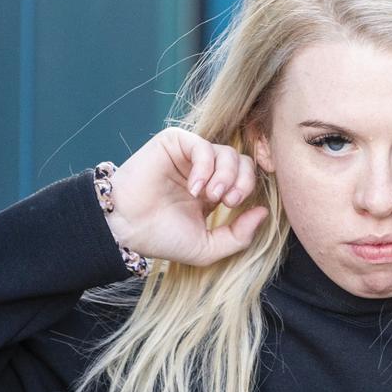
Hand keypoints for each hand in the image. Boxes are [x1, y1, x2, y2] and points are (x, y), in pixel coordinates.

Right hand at [102, 126, 269, 266]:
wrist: (126, 228)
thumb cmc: (162, 238)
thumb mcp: (208, 247)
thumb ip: (239, 236)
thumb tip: (264, 213)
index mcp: (213, 191)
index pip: (246, 177)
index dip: (250, 188)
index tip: (237, 207)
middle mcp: (203, 171)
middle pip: (242, 161)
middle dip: (242, 181)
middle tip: (227, 201)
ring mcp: (189, 156)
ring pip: (226, 152)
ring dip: (224, 176)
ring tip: (208, 197)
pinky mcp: (173, 143)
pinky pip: (202, 146)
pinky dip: (205, 167)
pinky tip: (194, 188)